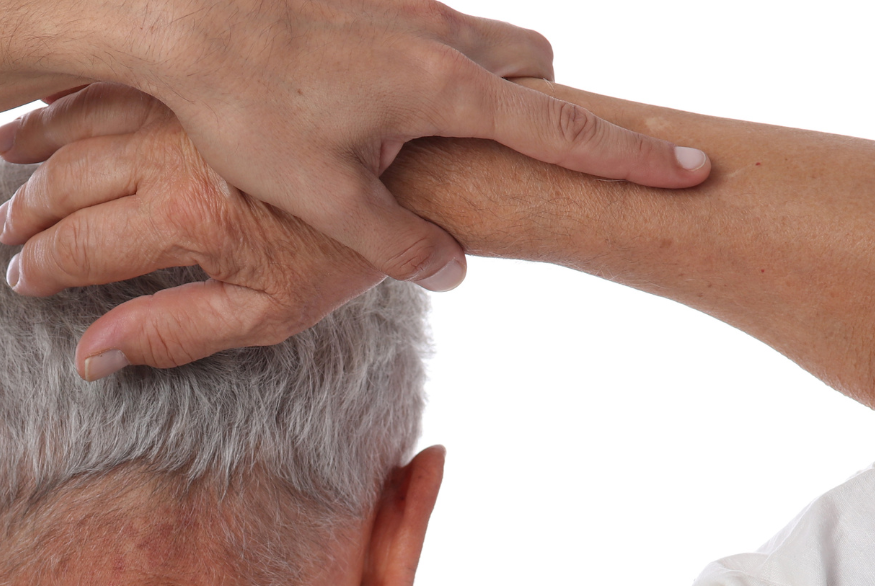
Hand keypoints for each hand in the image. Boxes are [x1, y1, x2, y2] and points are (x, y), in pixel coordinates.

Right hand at [0, 86, 388, 374]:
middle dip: (27, 210)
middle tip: (2, 234)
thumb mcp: (265, 316)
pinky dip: (82, 92)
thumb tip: (90, 357)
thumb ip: (172, 334)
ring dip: (40, 144)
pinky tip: (60, 101)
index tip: (21, 282)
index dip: (41, 269)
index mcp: (180, 220)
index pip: (78, 248)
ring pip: (87, 119)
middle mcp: (172, 156)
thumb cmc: (343, 256)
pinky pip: (125, 80)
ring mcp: (189, 109)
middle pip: (70, 182)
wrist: (415, 172)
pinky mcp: (213, 79)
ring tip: (7, 160)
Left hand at [21, 0, 707, 290]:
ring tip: (456, 151)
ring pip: (489, 47)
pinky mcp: (371, 1)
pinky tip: (383, 110)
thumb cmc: (246, 107)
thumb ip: (397, 240)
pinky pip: (436, 35)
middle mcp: (441, 37)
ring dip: (495, 93)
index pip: (563, 130)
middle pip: (537, 72)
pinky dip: (441, 74)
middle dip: (556, 116)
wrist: (182, 18)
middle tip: (550, 168)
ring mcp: (408, 10)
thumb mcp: (323, 197)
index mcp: (444, 90)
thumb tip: (455, 270)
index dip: (629, 157)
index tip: (692, 170)